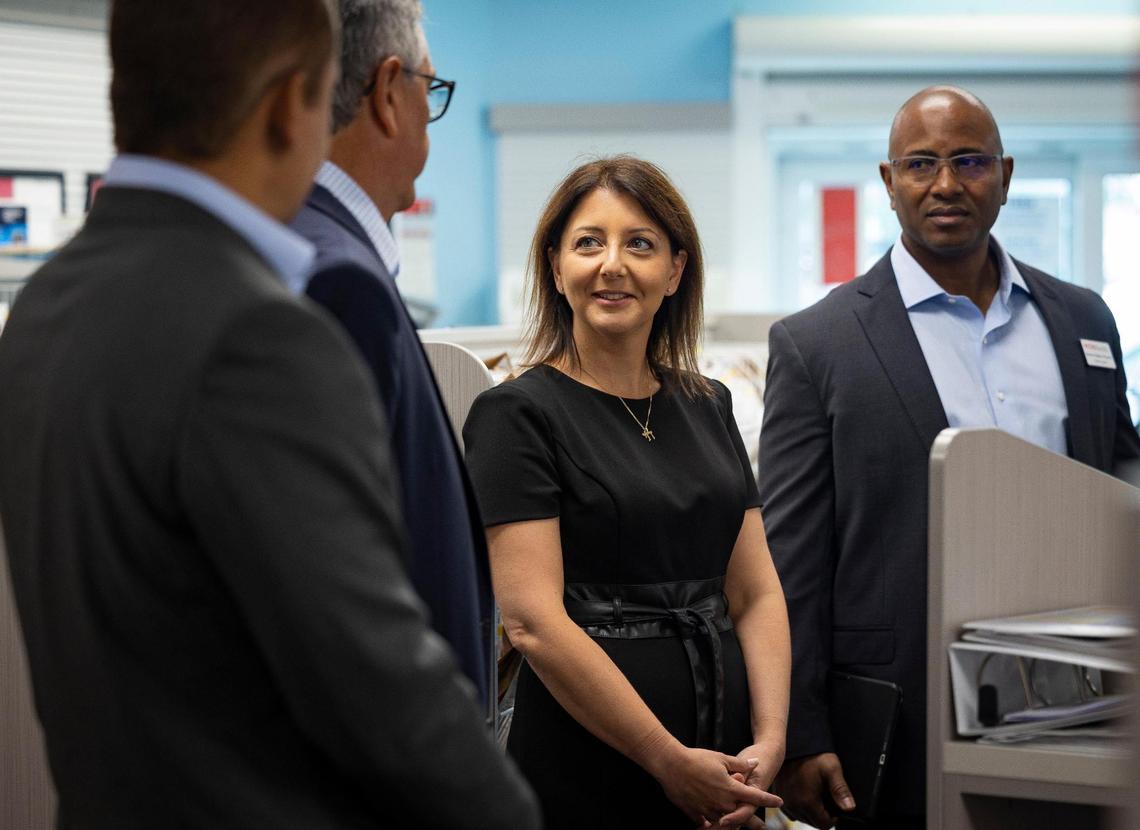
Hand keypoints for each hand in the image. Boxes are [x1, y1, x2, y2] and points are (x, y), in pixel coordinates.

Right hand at [651, 746, 780, 825]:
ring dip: (731, 824)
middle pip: (742, 815)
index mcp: (731, 788)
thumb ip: (740, 764)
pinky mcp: (695, 813)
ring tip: (736, 827)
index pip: (755, 797)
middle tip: (761, 826)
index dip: (769, 800)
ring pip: (724, 822)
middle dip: (752, 821)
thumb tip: (755, 763)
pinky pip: (706, 823)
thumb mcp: (721, 758)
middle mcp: (722, 803)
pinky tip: (712, 825)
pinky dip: (711, 824)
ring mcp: (708, 810)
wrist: (670, 764)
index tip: (779, 802)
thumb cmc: (696, 758)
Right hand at [770, 752, 854, 828]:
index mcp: (806, 801)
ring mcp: (783, 799)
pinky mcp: (778, 793)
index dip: (833, 817)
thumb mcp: (832, 770)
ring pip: (800, 816)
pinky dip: (797, 805)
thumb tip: (849, 808)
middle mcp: (792, 804)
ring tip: (814, 793)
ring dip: (808, 810)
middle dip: (821, 814)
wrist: (795, 741)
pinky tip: (802, 793)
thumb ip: (841, 791)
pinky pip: (790, 809)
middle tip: (824, 796)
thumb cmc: (814, 755)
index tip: (834, 804)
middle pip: (812, 822)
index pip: (824, 824)